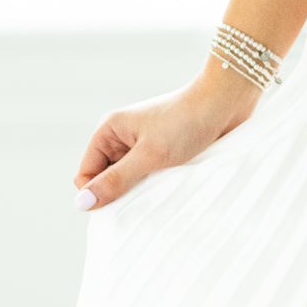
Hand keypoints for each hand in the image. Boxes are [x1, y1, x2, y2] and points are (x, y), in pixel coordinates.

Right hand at [73, 64, 258, 209]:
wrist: (225, 103)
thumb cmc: (186, 123)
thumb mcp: (149, 156)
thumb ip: (116, 180)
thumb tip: (81, 204)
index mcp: (109, 131)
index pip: (86, 174)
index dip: (98, 192)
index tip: (122, 203)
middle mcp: (122, 137)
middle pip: (108, 179)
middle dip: (123, 192)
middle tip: (147, 194)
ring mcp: (143, 145)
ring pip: (131, 180)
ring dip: (143, 189)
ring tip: (163, 186)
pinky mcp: (163, 152)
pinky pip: (150, 177)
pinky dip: (158, 184)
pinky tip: (172, 184)